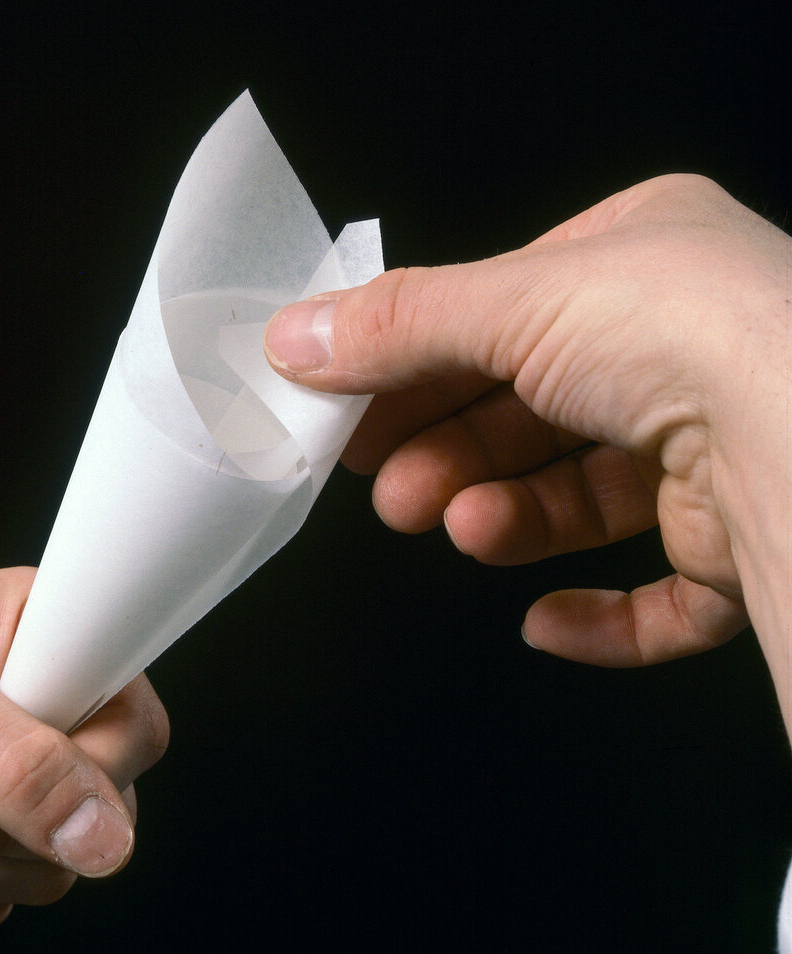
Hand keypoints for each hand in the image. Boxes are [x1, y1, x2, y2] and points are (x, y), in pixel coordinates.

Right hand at [264, 175, 791, 712]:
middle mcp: (688, 343)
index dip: (418, 365)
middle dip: (450, 453)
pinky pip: (660, 591)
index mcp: (645, 257)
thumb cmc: (683, 334)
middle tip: (385, 490)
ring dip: (507, 519)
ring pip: (583, 499)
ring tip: (460, 528)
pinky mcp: (742, 540)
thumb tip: (287, 339)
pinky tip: (546, 622)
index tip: (347, 411)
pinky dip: (597, 615)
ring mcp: (721, 446)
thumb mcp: (513, 302)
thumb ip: (398, 325)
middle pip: (532, 411)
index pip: (502, 314)